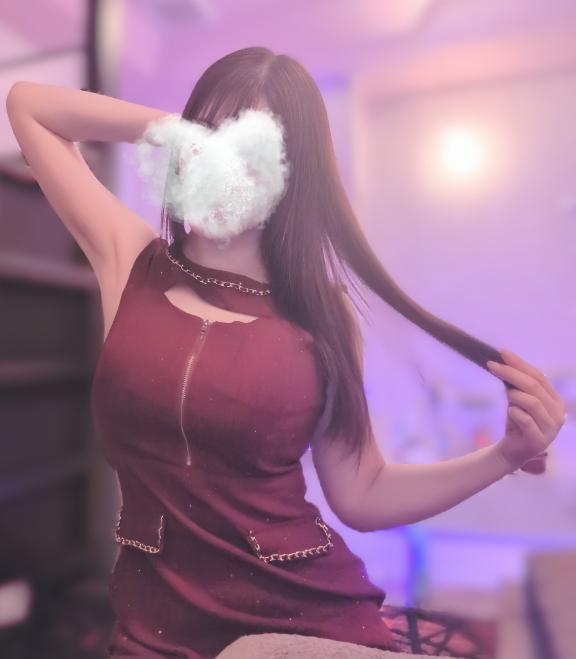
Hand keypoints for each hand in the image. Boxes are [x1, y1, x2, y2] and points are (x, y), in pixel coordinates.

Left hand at [487, 348, 566, 473]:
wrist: (510, 451)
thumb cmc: (516, 422)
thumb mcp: (517, 399)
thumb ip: (516, 383)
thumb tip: (504, 358)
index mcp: (555, 401)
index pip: (539, 376)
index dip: (520, 363)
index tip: (502, 353)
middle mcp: (558, 414)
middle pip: (534, 386)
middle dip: (512, 373)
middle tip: (492, 365)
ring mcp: (550, 429)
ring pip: (532, 402)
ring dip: (514, 394)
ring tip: (506, 395)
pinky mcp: (538, 441)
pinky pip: (526, 420)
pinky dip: (515, 413)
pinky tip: (510, 412)